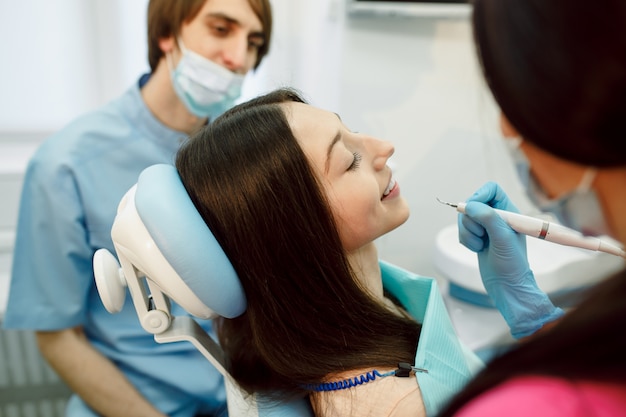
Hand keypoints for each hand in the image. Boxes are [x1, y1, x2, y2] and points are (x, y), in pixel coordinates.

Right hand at [458, 181, 562, 338]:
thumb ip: (488, 217)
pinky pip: (462, 230)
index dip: (479, 196)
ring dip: (468, 233)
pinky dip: (466, 240)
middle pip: (472, 203)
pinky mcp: (476, 236)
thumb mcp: (503, 238)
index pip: (490, 189)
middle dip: (471, 221)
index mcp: (508, 211)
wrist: (506, 286)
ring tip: (480, 245)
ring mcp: (486, 227)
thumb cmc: (512, 264)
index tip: (474, 210)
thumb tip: (470, 205)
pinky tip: (478, 249)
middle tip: (482, 235)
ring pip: (464, 218)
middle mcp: (496, 216)